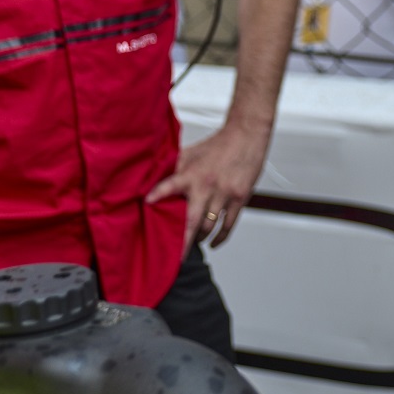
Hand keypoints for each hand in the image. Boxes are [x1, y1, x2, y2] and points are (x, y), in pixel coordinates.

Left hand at [145, 120, 271, 253]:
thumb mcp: (192, 153)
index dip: (158, 194)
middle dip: (183, 242)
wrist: (247, 135)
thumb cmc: (219, 144)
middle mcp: (208, 186)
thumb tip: (154, 179)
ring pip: (209, 226)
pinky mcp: (240, 198)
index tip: (146, 204)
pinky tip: (213, 243)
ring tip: (193, 243)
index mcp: (193, 173)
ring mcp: (225, 194)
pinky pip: (229, 225)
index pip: (171, 185)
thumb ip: (175, 168)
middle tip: (174, 259)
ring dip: (199, 239)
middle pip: (192, 221)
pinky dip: (220, 238)